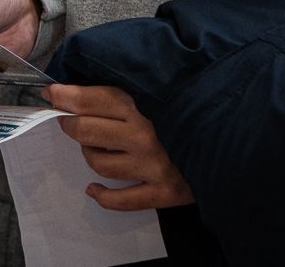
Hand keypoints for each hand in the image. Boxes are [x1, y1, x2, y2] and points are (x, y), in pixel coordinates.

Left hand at [48, 83, 192, 210]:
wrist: (233, 138)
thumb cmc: (190, 108)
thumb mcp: (159, 87)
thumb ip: (126, 86)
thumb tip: (81, 84)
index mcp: (143, 103)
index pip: (90, 99)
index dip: (63, 95)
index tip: (51, 92)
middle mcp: (144, 135)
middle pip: (86, 131)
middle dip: (70, 123)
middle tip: (68, 119)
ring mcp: (152, 166)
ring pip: (98, 163)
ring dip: (90, 154)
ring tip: (97, 147)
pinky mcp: (162, 192)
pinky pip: (119, 200)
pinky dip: (101, 195)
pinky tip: (94, 189)